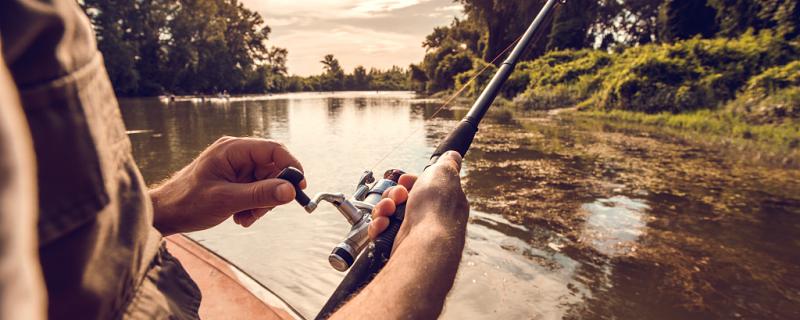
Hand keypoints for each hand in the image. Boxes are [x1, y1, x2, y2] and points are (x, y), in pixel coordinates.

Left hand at [150, 137, 304, 234]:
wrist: (164, 214)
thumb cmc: (187, 202)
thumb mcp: (227, 200)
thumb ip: (260, 194)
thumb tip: (291, 191)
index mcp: (233, 149)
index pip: (273, 150)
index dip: (291, 167)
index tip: (300, 187)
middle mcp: (236, 154)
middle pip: (272, 169)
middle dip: (271, 193)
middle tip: (260, 211)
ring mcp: (235, 167)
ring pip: (266, 183)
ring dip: (260, 204)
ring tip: (244, 217)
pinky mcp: (233, 180)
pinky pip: (255, 191)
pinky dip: (252, 206)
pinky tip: (239, 216)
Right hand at [368, 151, 468, 249]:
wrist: (424, 243)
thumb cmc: (436, 209)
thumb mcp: (444, 174)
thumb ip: (448, 164)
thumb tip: (453, 156)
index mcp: (444, 201)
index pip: (423, 187)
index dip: (410, 182)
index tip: (405, 181)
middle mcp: (430, 218)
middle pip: (402, 199)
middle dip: (393, 193)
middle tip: (398, 195)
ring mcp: (414, 233)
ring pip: (389, 213)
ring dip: (383, 207)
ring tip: (388, 210)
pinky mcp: (398, 245)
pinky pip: (381, 230)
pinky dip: (379, 225)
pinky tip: (383, 224)